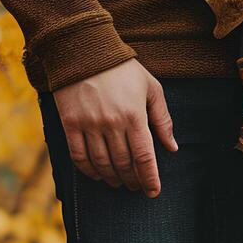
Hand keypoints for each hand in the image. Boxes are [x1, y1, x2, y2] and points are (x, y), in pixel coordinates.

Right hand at [51, 59, 177, 196]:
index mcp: (134, 116)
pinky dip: (89, 170)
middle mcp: (112, 123)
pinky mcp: (70, 123)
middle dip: (132, 180)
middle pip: (124, 164)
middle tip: (136, 187)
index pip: (144, 157)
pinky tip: (98, 175)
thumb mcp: (151, 88)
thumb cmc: (123, 69)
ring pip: (102, 163)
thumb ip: (162, 119)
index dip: (150, 179)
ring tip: (119, 182)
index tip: (153, 192)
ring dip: (112, 178)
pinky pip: (79, 156)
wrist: (84, 50)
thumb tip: (172, 148)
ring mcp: (89, 124)